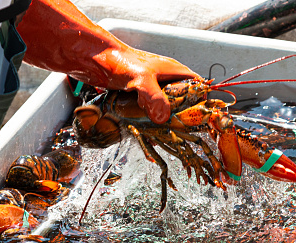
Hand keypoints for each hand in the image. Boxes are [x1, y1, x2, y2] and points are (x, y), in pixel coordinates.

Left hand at [17, 0, 200, 123]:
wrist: (92, 58)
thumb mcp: (141, 79)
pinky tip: (147, 127)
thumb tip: (163, 118)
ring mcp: (150, 87)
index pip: (197, 85)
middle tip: (183, 130)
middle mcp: (164, 78)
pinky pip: (149, 109)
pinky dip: (150, 118)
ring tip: (165, 131)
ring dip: (165, 118)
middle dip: (183, 114)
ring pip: (165, 106)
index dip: (202, 99)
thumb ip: (154, 98)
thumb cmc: (119, 61)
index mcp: (173, 70)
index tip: (203, 117)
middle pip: (183, 99)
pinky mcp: (137, 95)